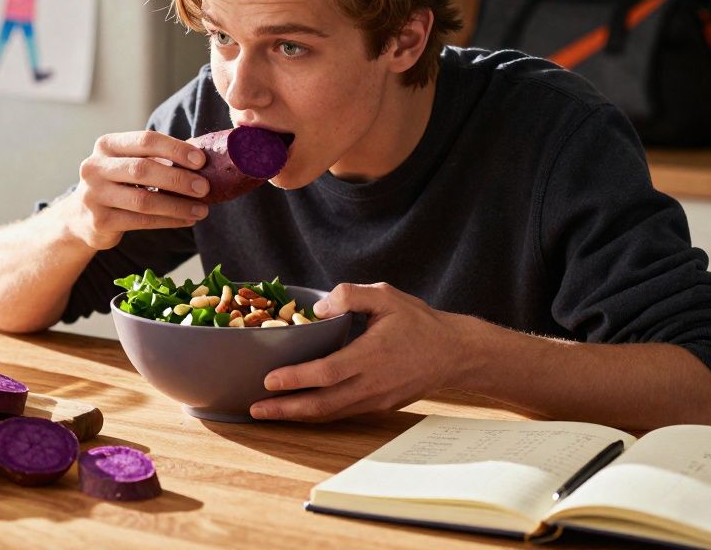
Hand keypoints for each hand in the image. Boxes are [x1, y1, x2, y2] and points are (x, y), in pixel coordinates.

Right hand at [62, 130, 210, 250]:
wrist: (80, 216)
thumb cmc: (117, 184)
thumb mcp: (129, 163)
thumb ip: (157, 158)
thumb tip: (203, 158)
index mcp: (106, 145)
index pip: (145, 140)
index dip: (175, 149)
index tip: (201, 160)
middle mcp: (95, 167)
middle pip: (143, 169)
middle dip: (178, 178)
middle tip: (205, 187)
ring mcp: (94, 195)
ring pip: (144, 200)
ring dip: (177, 205)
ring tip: (202, 209)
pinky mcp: (99, 221)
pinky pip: (141, 221)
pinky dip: (168, 221)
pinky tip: (187, 219)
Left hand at [249, 283, 476, 421]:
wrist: (454, 354)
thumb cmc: (418, 322)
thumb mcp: (385, 295)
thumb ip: (350, 295)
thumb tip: (319, 307)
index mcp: (371, 355)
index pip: (326, 372)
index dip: (296, 378)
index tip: (269, 380)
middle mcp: (371, 383)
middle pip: (322, 404)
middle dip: (285, 409)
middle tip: (256, 409)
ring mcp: (375, 399)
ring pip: (330, 413)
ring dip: (297, 416)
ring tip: (268, 413)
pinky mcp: (378, 406)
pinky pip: (342, 413)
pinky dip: (317, 414)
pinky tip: (299, 409)